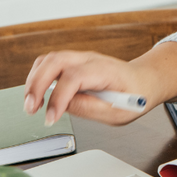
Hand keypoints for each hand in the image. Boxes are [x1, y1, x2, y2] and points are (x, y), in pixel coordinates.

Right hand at [22, 40, 176, 125]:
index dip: (58, 98)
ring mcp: (81, 58)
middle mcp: (91, 59)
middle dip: (37, 85)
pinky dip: (38, 76)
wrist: (145, 80)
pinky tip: (36, 94)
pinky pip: (50, 63)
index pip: (74, 77)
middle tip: (31, 109)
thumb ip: (91, 108)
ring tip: (31, 104)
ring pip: (48, 59)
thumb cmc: (136, 95)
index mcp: (105, 70)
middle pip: (55, 61)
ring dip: (34, 80)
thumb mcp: (119, 111)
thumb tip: (65, 106)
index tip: (50, 117)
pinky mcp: (74, 62)